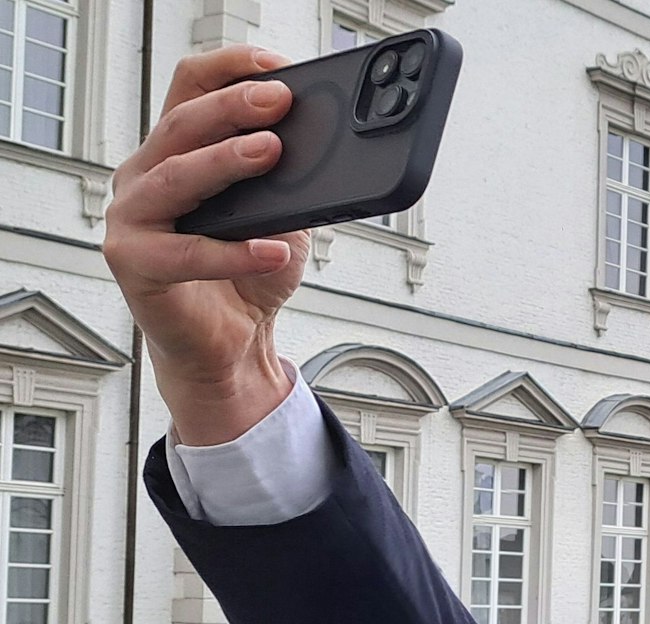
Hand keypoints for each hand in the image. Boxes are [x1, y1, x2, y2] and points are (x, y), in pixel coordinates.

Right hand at [103, 44, 305, 445]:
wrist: (233, 346)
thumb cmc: (251, 274)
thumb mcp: (285, 215)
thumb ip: (294, 180)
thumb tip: (331, 148)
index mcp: (177, 152)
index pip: (190, 86)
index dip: (230, 68)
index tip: (278, 66)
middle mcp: (146, 176)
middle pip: (181, 123)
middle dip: (232, 106)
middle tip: (279, 100)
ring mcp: (134, 218)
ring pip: (174, 177)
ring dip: (225, 161)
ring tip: (271, 151)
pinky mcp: (135, 264)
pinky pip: (185, 253)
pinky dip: (233, 251)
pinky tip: (272, 249)